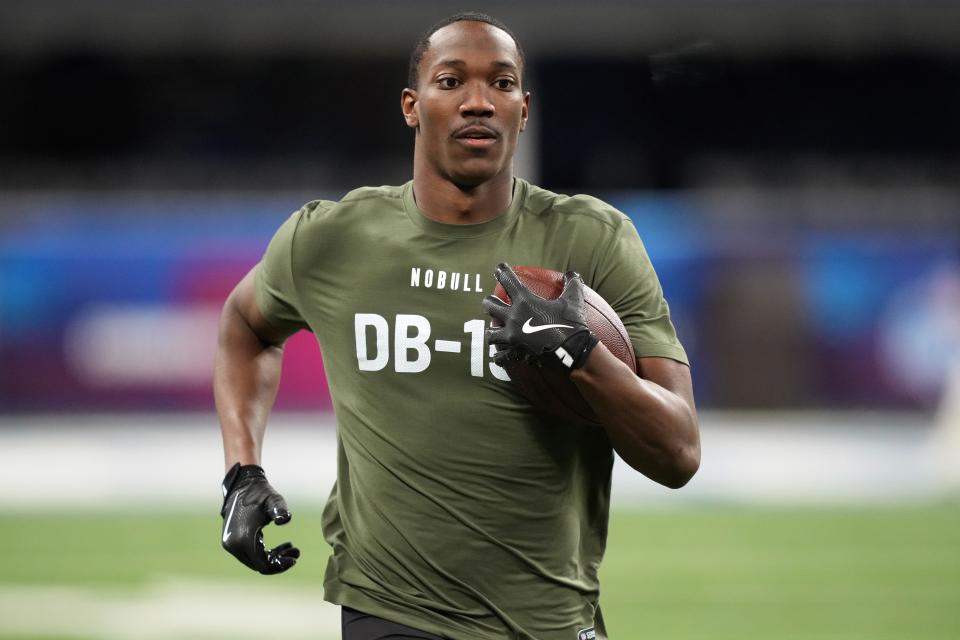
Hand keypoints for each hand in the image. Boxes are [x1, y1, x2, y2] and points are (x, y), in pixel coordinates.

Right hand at [220, 463, 299, 573]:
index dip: (280, 566)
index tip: (295, 559)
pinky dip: (265, 553)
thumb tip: (285, 519)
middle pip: (259, 565)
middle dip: (279, 562)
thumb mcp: (273, 500)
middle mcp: (234, 545)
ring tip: (291, 548)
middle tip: (296, 552)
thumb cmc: (260, 493)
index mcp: (243, 540)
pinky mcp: (231, 541)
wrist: (241, 486)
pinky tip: (281, 546)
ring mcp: (230, 544)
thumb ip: (280, 509)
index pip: (263, 565)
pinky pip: (250, 554)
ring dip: (273, 557)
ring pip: (255, 560)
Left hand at [482, 262, 598, 371]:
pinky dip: (500, 357)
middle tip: (491, 302)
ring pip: (490, 333)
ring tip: (494, 331)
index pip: (507, 280)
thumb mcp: (574, 300)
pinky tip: (498, 357)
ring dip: (492, 331)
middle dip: (489, 302)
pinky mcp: (515, 352)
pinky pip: (501, 356)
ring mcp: (512, 336)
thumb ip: (572, 284)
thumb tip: (573, 273)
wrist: (573, 351)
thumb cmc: (572, 323)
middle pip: (490, 306)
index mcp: (524, 301)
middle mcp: (513, 317)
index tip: (499, 268)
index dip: (502, 271)